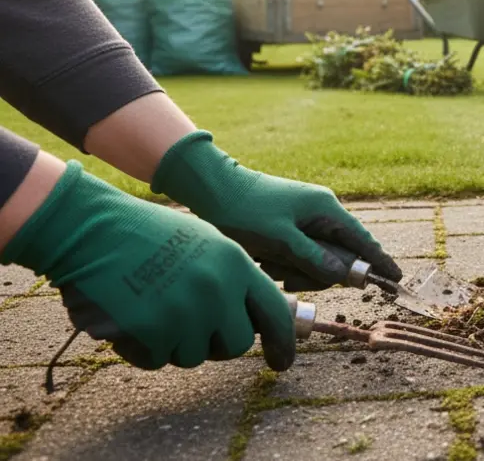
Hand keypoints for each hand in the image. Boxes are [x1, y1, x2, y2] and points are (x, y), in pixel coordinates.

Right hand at [0, 160, 295, 370]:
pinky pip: (158, 360)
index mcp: (235, 265)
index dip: (283, 342)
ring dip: (177, 342)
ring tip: (156, 307)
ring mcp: (184, 313)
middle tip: (194, 324)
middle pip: (236, 344)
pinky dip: (145, 347)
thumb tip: (262, 318)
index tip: (282, 361)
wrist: (93, 230)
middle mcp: (216, 290)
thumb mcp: (208, 244)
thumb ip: (236, 279)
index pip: (274, 312)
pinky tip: (133, 317)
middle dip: (218, 342)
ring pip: (194, 355)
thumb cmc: (150, 235)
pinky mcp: (151, 333)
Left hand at [150, 131, 400, 291]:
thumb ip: (311, 257)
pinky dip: (285, 264)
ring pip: (316, 259)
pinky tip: (264, 260)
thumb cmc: (244, 210)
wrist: (212, 188)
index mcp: (325, 209)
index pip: (362, 240)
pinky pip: (300, 254)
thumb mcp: (278, 238)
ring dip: (295, 270)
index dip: (379, 261)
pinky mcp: (291, 226)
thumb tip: (341, 274)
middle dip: (315, 273)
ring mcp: (306, 219)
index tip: (396, 278)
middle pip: (337, 256)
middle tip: (285, 277)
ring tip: (267, 265)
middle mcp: (321, 213)